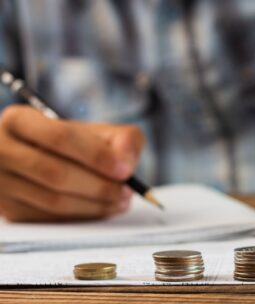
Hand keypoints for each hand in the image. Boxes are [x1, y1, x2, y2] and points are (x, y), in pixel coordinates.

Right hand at [0, 105, 144, 221]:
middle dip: (99, 185)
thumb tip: (126, 163)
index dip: (96, 155)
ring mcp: (1, 184)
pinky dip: (82, 215)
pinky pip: (51, 218)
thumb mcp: (97, 132)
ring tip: (121, 200)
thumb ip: (122, 139)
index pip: (60, 137)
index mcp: (20, 121)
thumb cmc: (73, 145)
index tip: (124, 169)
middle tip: (127, 191)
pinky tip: (103, 208)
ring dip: (95, 205)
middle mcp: (1, 150)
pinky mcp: (9, 211)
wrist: (43, 159)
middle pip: (56, 173)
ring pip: (53, 201)